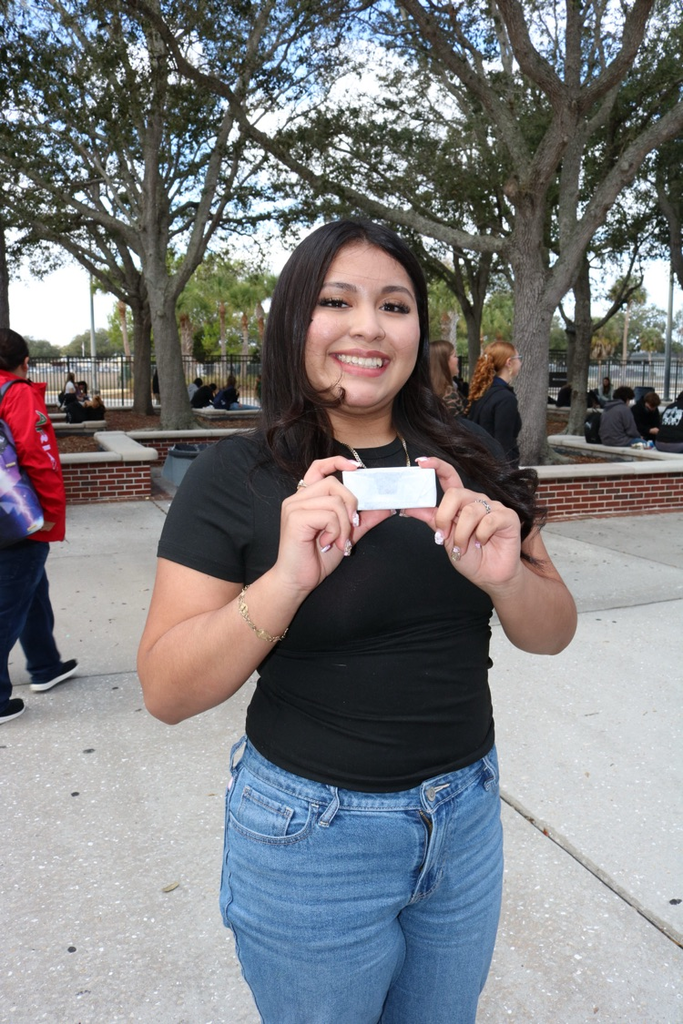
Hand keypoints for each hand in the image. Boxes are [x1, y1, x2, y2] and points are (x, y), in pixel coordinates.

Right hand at [273, 456, 392, 594]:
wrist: (298, 581)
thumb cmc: (316, 559)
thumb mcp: (346, 535)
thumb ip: (363, 520)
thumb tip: (385, 507)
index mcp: (306, 498)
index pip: (318, 468)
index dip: (336, 462)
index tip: (356, 467)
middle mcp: (297, 499)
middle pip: (334, 484)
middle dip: (351, 505)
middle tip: (352, 527)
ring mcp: (294, 507)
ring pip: (334, 501)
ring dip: (344, 525)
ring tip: (339, 542)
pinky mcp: (295, 518)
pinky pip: (328, 515)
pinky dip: (336, 531)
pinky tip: (328, 543)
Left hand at [403, 457, 522, 592]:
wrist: (490, 575)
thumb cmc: (470, 556)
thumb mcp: (444, 537)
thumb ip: (430, 519)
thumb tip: (408, 507)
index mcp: (460, 503)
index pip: (449, 477)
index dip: (436, 466)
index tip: (421, 463)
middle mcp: (476, 500)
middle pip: (455, 493)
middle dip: (445, 517)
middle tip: (444, 535)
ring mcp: (493, 507)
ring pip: (471, 511)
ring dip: (462, 534)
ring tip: (464, 546)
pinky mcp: (508, 517)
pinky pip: (489, 520)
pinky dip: (481, 535)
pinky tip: (482, 542)